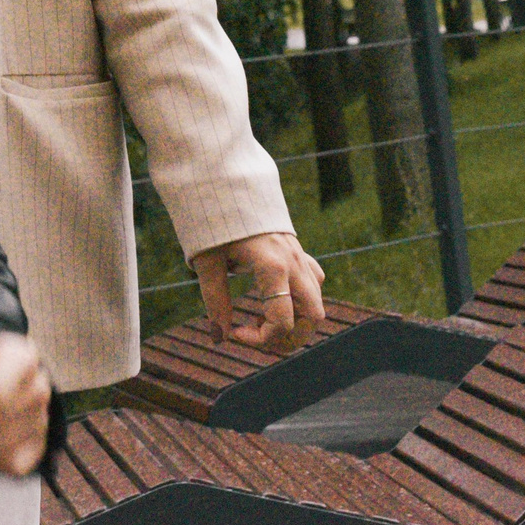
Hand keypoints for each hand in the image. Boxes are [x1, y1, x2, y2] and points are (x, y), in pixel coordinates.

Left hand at [191, 231, 325, 347]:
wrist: (228, 185)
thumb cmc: (214, 222)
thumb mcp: (207, 262)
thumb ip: (215, 300)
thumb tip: (219, 337)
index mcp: (272, 267)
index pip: (282, 323)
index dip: (259, 340)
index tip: (234, 333)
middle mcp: (294, 264)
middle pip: (312, 319)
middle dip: (288, 338)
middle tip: (257, 335)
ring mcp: (301, 258)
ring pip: (317, 304)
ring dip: (295, 322)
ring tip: (261, 318)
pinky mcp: (300, 254)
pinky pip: (314, 285)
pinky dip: (300, 302)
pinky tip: (272, 298)